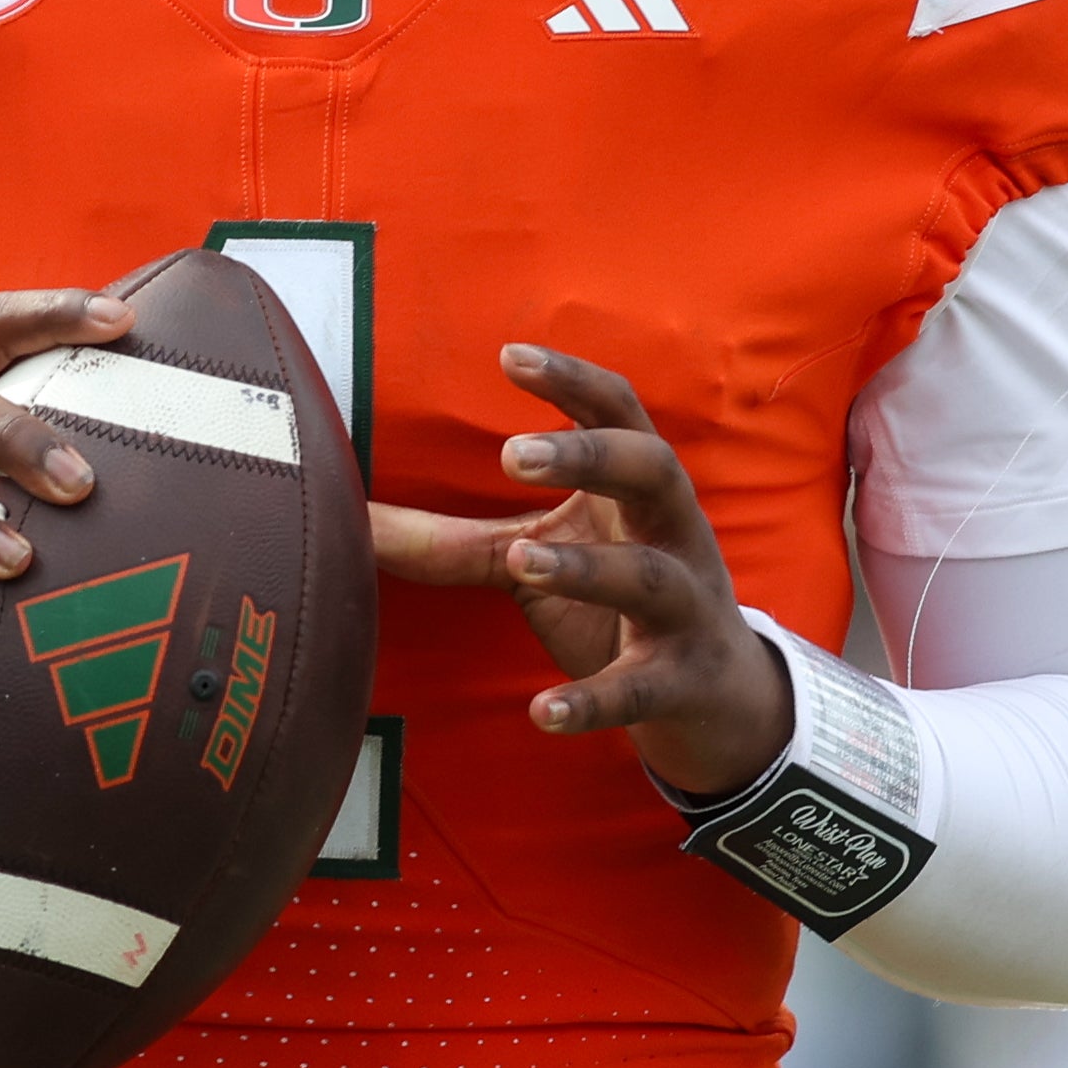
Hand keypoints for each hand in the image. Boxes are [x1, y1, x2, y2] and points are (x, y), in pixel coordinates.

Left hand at [370, 342, 792, 799]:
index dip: (571, 380)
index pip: (618, 411)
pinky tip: (543, 712)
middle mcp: (674, 532)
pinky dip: (594, 700)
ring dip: (586, 566)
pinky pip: (641, 688)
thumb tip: (349, 521)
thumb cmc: (613, 605)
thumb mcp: (540, 558)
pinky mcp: (684, 679)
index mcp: (639, 488)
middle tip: (513, 455)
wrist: (718, 698)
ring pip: (647, 576)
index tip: (510, 355)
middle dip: (590, 456)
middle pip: (653, 468)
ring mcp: (686, 606)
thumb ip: (452, 541)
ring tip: (523, 561)